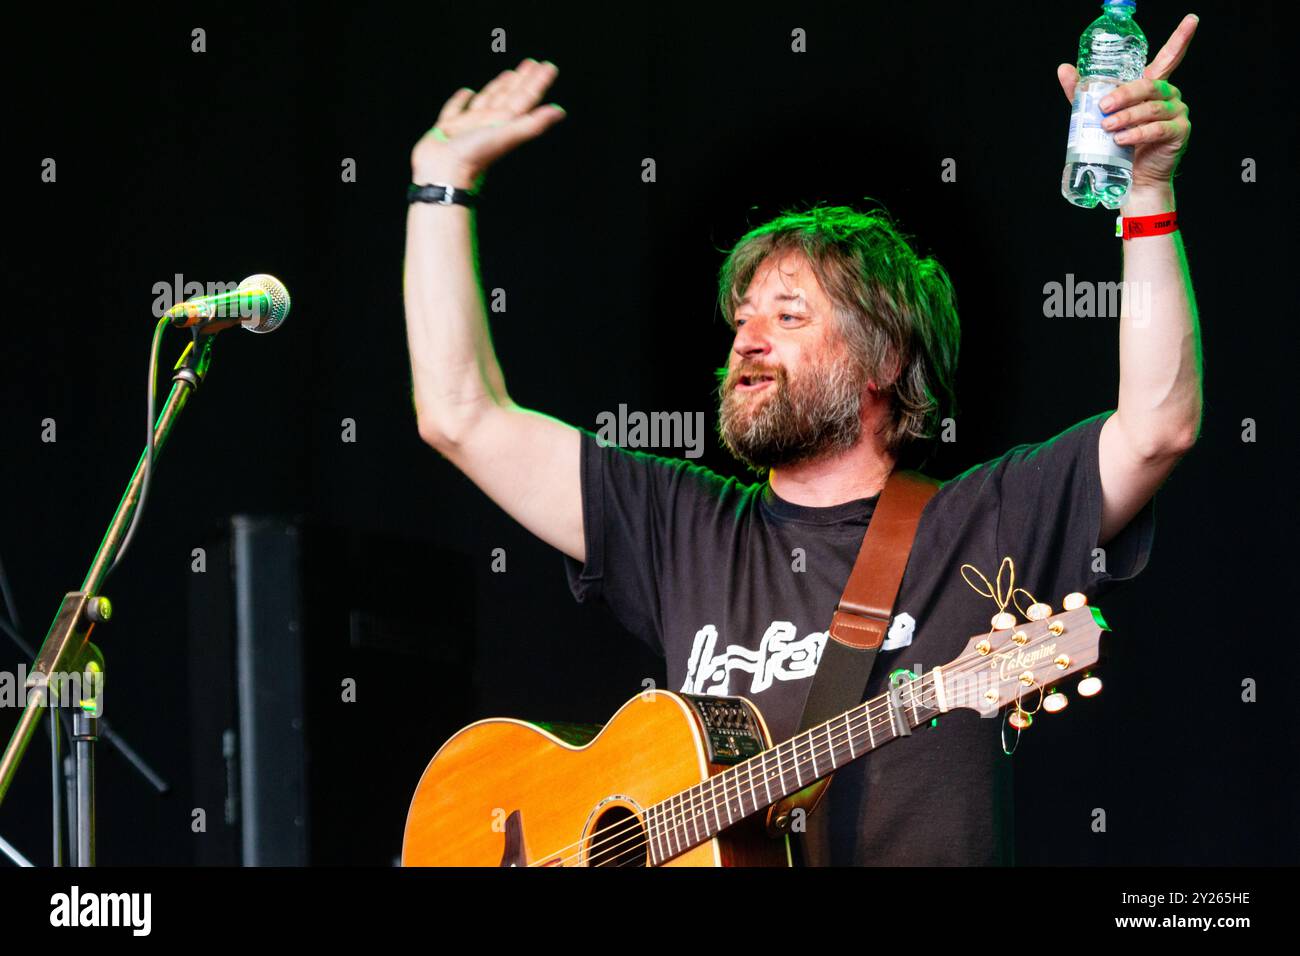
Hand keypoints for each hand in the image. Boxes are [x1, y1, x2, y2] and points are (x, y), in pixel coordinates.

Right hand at [411, 58, 565, 186]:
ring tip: (508, 75)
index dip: (537, 82)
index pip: (526, 98)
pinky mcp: (448, 128)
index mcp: (505, 123)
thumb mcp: (507, 135)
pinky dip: (461, 100)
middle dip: (521, 80)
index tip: (548, 67)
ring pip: (487, 100)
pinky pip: (456, 109)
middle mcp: (489, 122)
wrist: (443, 173)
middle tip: (531, 63)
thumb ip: (533, 123)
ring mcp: (469, 125)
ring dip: (498, 87)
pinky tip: (467, 92)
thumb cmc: (473, 156)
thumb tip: (560, 112)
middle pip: (509, 96)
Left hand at [1056, 13, 1197, 189]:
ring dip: (1127, 117)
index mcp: (1152, 86)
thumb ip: (1084, 93)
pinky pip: (1157, 129)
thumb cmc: (1119, 143)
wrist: (1133, 177)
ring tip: (1108, 126)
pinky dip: (1137, 133)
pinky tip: (1121, 139)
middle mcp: (1169, 95)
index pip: (1169, 57)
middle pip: (1149, 86)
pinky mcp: (1178, 132)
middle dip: (1124, 94)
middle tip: (1103, 105)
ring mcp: (1177, 113)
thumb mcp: (1100, 115)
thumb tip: (1064, 69)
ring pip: (1151, 108)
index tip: (1192, 19)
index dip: (1181, 38)